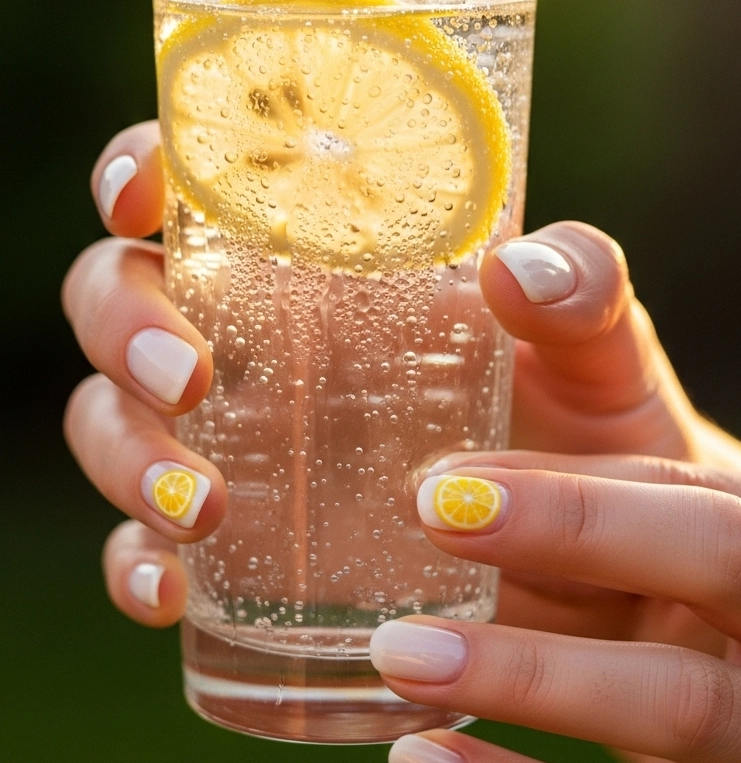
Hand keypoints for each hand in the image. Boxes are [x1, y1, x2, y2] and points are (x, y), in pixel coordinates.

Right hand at [64, 121, 740, 638]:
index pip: (202, 182)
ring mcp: (233, 443)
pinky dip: (134, 564)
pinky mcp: (238, 549)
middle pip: (120, 294)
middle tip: (188, 377)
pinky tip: (169, 593)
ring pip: (109, 419)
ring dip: (125, 454)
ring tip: (199, 507)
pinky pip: (142, 545)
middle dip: (125, 327)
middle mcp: (254, 336)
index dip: (141, 169)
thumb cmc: (591, 423)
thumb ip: (582, 289)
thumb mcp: (598, 348)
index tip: (139, 196)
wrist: (609, 565)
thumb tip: (519, 268)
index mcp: (324, 254)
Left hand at [367, 240, 740, 762]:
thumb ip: (584, 332)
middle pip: (732, 569)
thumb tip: (509, 262)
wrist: (736, 682)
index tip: (443, 485)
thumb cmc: (656, 531)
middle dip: (585, 539)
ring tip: (395, 654)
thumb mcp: (639, 431)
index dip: (585, 489)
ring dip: (536, 683)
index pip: (708, 496)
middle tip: (427, 516)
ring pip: (683, 711)